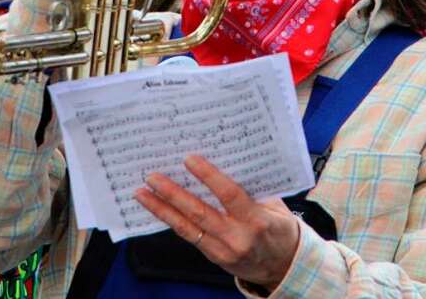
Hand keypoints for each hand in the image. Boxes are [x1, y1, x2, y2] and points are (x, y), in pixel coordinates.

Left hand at [135, 155, 299, 289]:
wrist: (283, 266)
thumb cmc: (279, 227)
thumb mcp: (274, 206)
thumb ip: (251, 188)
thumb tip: (223, 160)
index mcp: (256, 220)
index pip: (229, 195)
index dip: (208, 176)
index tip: (189, 159)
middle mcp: (237, 237)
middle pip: (199, 212)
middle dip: (173, 193)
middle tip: (152, 177)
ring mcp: (223, 250)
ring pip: (187, 227)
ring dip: (162, 209)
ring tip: (142, 193)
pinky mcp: (213, 257)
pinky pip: (188, 236)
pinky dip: (171, 220)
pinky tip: (157, 208)